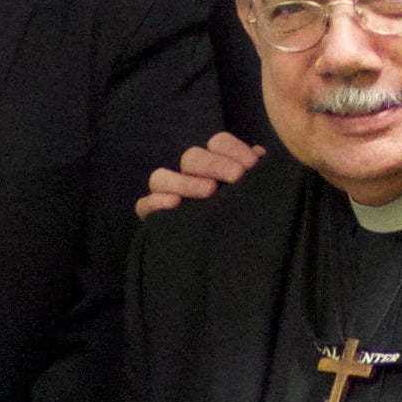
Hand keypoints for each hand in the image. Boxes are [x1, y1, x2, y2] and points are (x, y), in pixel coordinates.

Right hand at [134, 131, 265, 217]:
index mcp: (215, 165)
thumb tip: (258, 156)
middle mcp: (189, 176)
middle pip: (191, 157)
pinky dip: (155, 202)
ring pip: (161, 177)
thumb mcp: (254, 197)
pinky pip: (143, 205)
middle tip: (236, 176)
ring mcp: (168, 195)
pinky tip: (175, 205)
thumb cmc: (245, 220)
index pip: (218, 143)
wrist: (233, 258)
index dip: (233, 149)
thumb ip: (256, 177)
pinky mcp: (154, 218)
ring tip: (210, 191)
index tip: (253, 164)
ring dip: (185, 181)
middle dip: (214, 164)